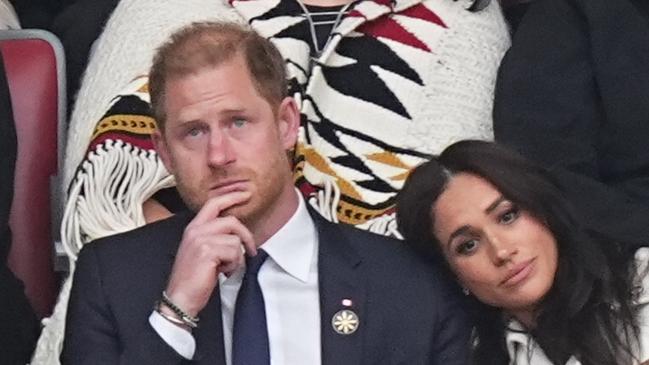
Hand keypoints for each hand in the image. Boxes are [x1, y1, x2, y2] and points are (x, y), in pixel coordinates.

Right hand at [164, 191, 255, 317]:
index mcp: (193, 228)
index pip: (214, 203)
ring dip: (236, 258)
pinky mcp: (207, 251)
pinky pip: (234, 252)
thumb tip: (237, 233)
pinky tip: (222, 273)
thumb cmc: (193, 279)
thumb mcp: (201, 252)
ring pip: (235, 240)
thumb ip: (214, 237)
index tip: (246, 194)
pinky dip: (233, 266)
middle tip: (251, 251)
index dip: (232, 196)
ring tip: (225, 268)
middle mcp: (196, 230)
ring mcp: (200, 240)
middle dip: (246, 237)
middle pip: (231, 221)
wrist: (180, 298)